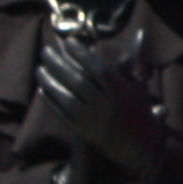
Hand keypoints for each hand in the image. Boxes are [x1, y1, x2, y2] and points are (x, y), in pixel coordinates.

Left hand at [32, 33, 166, 183]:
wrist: (141, 150)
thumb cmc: (143, 114)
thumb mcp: (141, 85)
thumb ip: (138, 58)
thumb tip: (140, 32)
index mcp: (122, 91)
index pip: (97, 68)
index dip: (81, 54)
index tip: (68, 42)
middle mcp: (105, 105)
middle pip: (77, 80)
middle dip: (58, 64)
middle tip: (45, 51)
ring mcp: (92, 120)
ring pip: (66, 97)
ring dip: (50, 81)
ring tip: (39, 68)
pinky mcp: (83, 132)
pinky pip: (62, 114)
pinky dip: (51, 101)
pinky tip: (42, 90)